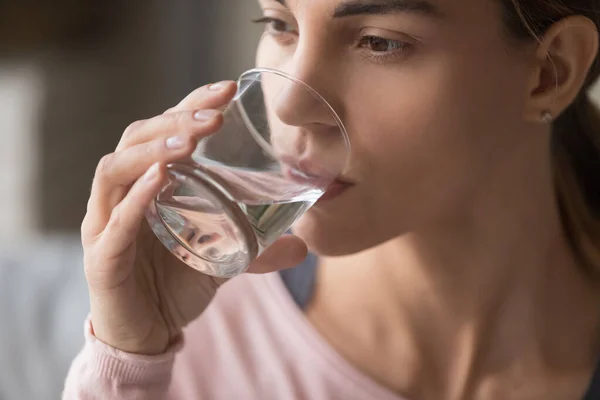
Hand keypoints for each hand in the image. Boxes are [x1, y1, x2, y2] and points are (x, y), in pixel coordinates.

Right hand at [82, 82, 307, 354]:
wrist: (149, 334)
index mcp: (148, 184)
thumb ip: (257, 248)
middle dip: (176, 121)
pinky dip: (136, 198)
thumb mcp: (223, 259)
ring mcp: (106, 223)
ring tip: (190, 143)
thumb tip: (305, 244)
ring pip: (115, 170)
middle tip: (215, 114)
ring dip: (153, 150)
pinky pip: (115, 222)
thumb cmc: (176, 285)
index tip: (227, 90)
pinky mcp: (101, 258)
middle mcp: (122, 195)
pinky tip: (160, 179)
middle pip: (137, 140)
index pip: (163, 132)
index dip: (190, 106)